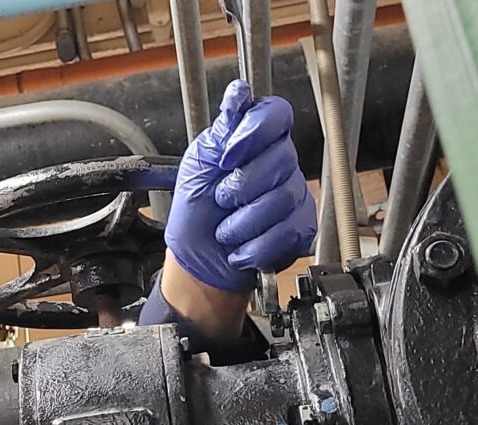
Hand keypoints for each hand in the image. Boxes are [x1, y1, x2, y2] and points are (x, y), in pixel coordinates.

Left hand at [164, 80, 316, 293]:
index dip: (254, 133)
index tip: (227, 157)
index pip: (276, 114)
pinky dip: (254, 246)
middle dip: (241, 186)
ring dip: (243, 222)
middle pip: (282, 158)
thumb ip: (222, 131)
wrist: (197, 260)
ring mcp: (294, 196)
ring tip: (225, 229)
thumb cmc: (196, 212)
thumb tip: (239, 92)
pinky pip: (288, 232)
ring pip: (283, 198)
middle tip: (221, 200)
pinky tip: (239, 248)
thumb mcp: (198, 165)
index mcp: (255, 141)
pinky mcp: (300, 229)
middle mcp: (280, 164)